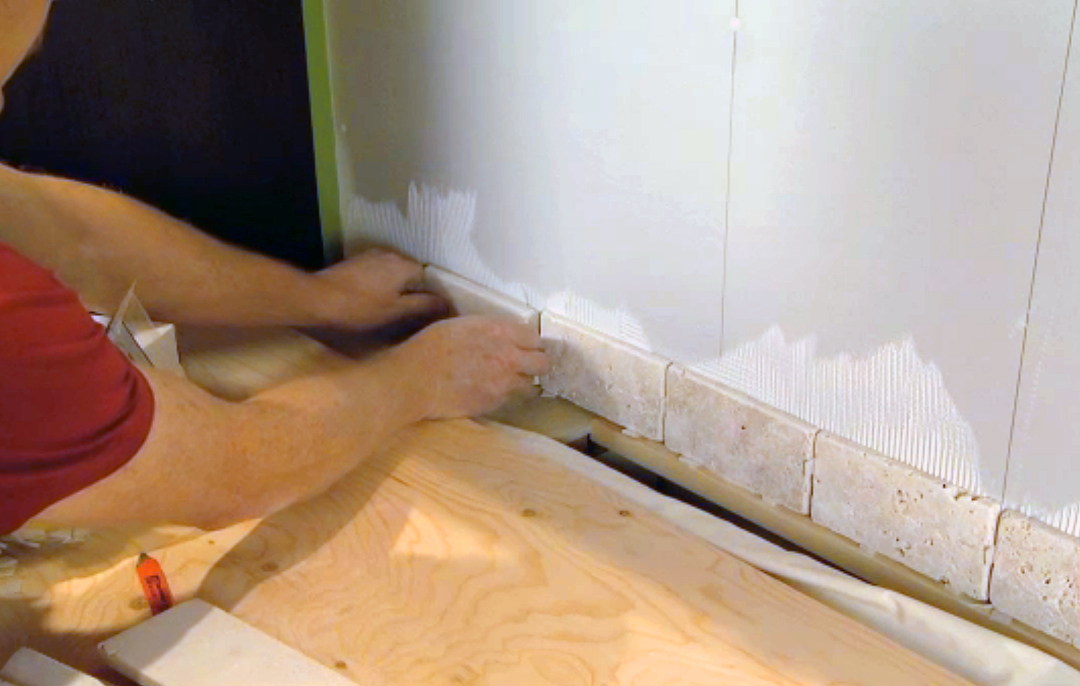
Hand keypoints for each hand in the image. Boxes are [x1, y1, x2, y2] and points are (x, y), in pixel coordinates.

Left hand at [313, 249, 447, 328]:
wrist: (317, 298)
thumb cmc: (360, 308)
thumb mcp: (396, 311)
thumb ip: (424, 305)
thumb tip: (447, 303)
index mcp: (404, 265)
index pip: (428, 278)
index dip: (429, 296)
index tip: (427, 313)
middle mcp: (389, 254)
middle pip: (411, 273)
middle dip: (413, 291)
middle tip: (409, 313)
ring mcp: (370, 256)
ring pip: (393, 272)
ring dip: (396, 288)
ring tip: (391, 308)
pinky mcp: (355, 263)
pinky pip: (378, 273)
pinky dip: (381, 285)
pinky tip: (373, 300)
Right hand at [397, 316, 550, 418]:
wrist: (415, 379)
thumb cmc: (430, 346)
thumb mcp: (462, 326)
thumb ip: (489, 330)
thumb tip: (503, 336)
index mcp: (500, 330)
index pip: (534, 338)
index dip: (529, 344)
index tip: (524, 348)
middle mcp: (509, 355)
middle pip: (543, 363)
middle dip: (536, 364)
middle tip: (525, 367)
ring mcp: (504, 381)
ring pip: (530, 385)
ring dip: (522, 383)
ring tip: (506, 383)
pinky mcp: (495, 402)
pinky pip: (510, 400)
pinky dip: (504, 397)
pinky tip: (489, 392)